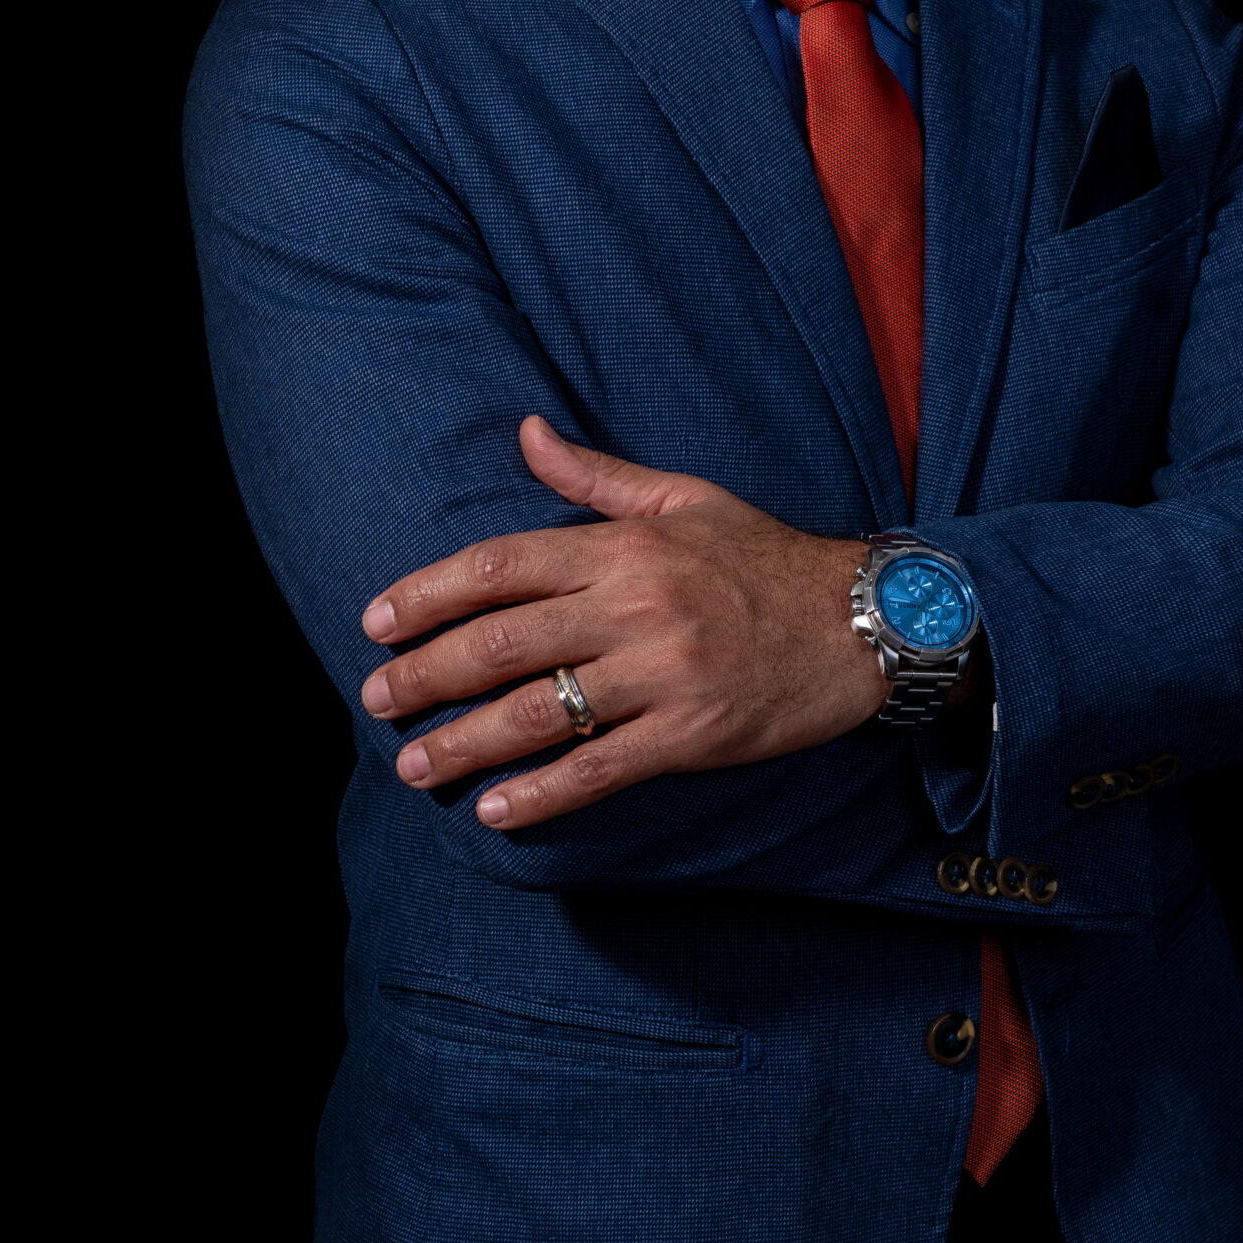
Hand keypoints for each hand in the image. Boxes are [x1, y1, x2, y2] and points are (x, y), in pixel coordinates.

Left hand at [358, 416, 885, 826]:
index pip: (503, 565)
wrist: (866, 621)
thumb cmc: (768, 556)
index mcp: (627, 547)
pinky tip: (494, 810)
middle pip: (504, 641)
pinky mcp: (694, 735)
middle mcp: (637, 607)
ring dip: (464, 741)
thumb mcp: (684, 499)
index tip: (378, 620)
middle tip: (376, 697)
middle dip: (426, 672)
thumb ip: (595, 476)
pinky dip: (541, 794)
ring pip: (539, 712)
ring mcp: (664, 674)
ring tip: (412, 765)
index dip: (430, 593)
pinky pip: (600, 768)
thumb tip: (525, 432)